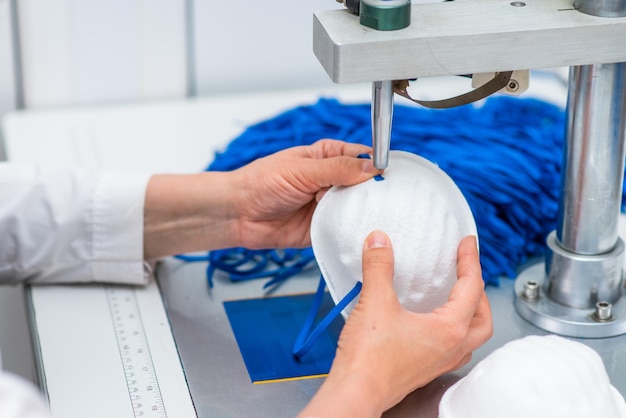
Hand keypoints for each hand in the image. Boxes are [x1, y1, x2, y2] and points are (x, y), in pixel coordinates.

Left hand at [228, 139, 380, 248]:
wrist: (239, 214)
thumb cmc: (262, 182)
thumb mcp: (302, 170)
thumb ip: (337, 169)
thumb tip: (372, 167)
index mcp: (330, 157)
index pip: (364, 158)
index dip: (379, 166)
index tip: (390, 178)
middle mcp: (333, 180)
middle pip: (366, 186)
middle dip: (374, 194)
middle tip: (384, 201)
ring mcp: (330, 205)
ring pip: (358, 209)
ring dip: (363, 213)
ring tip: (372, 217)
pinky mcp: (325, 228)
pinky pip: (344, 230)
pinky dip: (350, 231)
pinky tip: (358, 233)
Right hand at [299, 232, 492, 417]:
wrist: (357, 392)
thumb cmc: (369, 360)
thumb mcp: (374, 302)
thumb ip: (379, 267)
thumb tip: (380, 242)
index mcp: (449, 329)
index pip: (472, 288)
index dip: (470, 260)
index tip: (467, 243)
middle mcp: (451, 348)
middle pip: (482, 317)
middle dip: (478, 290)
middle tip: (466, 271)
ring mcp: (440, 361)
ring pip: (471, 336)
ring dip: (470, 314)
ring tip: (456, 296)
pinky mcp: (425, 369)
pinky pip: (453, 348)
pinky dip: (452, 330)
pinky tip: (432, 322)